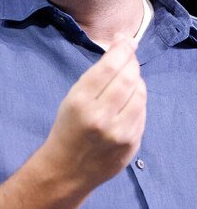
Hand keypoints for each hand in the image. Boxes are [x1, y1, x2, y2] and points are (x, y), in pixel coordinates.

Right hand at [39, 39, 146, 190]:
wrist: (67, 169)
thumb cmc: (66, 129)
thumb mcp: (71, 100)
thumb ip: (96, 79)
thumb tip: (121, 51)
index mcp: (79, 102)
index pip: (108, 68)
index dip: (121, 50)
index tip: (125, 39)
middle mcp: (101, 117)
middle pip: (127, 78)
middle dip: (131, 61)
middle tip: (130, 52)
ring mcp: (120, 132)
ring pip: (140, 95)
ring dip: (137, 80)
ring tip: (129, 75)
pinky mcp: (132, 144)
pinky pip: (142, 113)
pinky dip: (138, 100)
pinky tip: (130, 98)